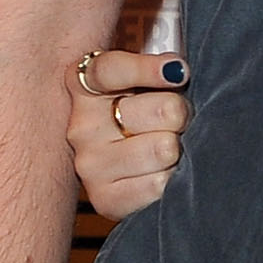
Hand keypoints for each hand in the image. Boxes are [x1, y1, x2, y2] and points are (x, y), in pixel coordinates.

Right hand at [68, 49, 188, 221]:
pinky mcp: (105, 199)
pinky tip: (162, 173)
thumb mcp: (147, 75)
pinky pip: (159, 184)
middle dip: (181, 114)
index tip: (178, 71)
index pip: (110, 70)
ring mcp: (89, 165)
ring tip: (168, 148)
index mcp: (84, 85)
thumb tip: (176, 68)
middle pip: (163, 109)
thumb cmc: (149, 107)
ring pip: (165, 147)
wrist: (135, 164)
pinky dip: (172, 179)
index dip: (148, 69)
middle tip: (176, 120)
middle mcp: (81, 127)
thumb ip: (157, 63)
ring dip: (179, 149)